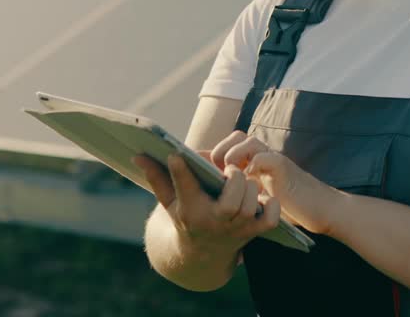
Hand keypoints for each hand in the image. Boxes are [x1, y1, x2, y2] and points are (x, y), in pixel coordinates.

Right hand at [131, 150, 280, 255]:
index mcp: (191, 212)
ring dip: (250, 189)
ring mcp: (236, 229)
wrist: (201, 255)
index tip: (177, 154)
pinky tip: (262, 196)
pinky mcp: (254, 232)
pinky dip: (271, 206)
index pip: (185, 188)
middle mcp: (215, 222)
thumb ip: (156, 177)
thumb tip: (137, 155)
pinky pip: (270, 220)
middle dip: (233, 180)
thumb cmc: (185, 217)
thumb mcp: (169, 201)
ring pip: (250, 207)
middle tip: (229, 170)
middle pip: (231, 201)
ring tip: (243, 180)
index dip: (180, 170)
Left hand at [209, 130, 345, 235]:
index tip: (190, 163)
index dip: (207, 154)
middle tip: (212, 172)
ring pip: (247, 141)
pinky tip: (248, 178)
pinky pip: (264, 157)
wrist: (319, 209)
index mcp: (255, 162)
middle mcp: (263, 156)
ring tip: (228, 174)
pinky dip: (253, 164)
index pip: (227, 147)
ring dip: (232, 155)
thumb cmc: (289, 206)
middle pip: (235, 137)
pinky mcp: (283, 167)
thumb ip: (242, 192)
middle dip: (219, 151)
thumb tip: (213, 194)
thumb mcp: (259, 197)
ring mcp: (273, 158)